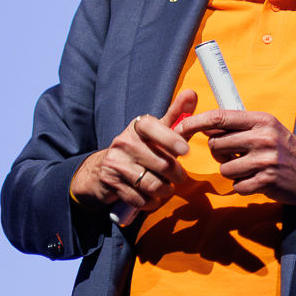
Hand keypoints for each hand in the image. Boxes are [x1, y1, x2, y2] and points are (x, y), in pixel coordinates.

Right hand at [70, 91, 197, 225]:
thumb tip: (192, 93)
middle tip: (176, 176)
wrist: (104, 170)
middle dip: (176, 175)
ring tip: (164, 186)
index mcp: (138, 127)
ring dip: (165, 190)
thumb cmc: (142, 149)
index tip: (184, 150)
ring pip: (153, 184)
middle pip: (162, 164)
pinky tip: (151, 197)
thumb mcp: (158, 132)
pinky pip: (141, 199)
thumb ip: (177, 116)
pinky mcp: (110, 182)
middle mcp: (124, 142)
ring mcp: (115, 162)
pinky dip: (151, 202)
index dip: (169, 138)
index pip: (152, 126)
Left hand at [176, 108, 295, 207]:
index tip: (180, 127)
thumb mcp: (269, 130)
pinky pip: (237, 186)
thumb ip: (240, 126)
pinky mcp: (267, 181)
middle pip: (215, 144)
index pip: (219, 117)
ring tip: (252, 170)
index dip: (195, 122)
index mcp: (262, 120)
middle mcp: (264, 137)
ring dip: (233, 172)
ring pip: (224, 168)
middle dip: (220, 154)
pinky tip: (259, 181)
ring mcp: (266, 160)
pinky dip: (244, 186)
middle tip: (236, 156)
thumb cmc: (288, 151)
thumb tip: (204, 124)